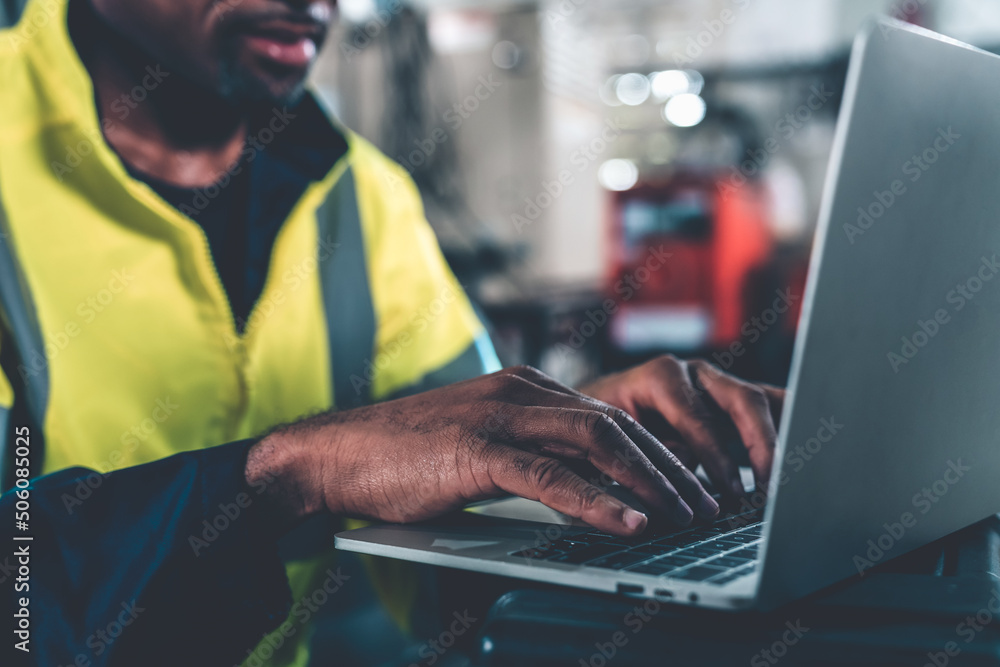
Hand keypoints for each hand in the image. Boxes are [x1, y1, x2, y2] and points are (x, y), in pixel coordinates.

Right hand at [246, 366, 719, 536]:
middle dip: (671, 469)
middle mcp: (522, 392)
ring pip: (597, 442)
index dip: (659, 453)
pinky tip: (629, 525)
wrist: (336, 452)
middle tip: (708, 506)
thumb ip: (530, 455)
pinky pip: (551, 476)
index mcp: (526, 388)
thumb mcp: (481, 446)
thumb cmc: (405, 456)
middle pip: (618, 425)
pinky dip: (597, 502)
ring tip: (686, 518)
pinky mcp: (477, 449)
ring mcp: (500, 416)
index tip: (691, 487)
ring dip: (650, 483)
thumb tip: (578, 489)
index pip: (611, 417)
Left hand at [580, 356, 783, 503]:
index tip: (734, 494)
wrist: (592, 413)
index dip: (718, 457)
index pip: (698, 417)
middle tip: (771, 490)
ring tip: (796, 478)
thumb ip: (649, 459)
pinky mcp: (732, 400)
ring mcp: (717, 383)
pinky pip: (770, 408)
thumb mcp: (612, 444)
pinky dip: (790, 429)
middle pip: (742, 401)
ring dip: (781, 440)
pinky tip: (809, 451)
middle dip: (762, 447)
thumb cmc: (598, 432)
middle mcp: (693, 374)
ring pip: (762, 402)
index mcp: (659, 378)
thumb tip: (684, 489)